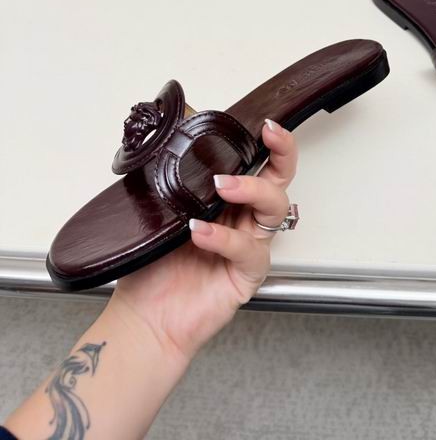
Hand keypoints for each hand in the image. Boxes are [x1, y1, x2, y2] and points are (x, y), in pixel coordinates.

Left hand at [109, 119, 296, 367]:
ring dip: (252, 189)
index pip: (259, 164)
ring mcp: (249, 246)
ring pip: (274, 208)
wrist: (146, 319)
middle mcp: (243, 219)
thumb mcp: (158, 210)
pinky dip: (224, 238)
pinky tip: (200, 232)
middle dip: (282, 153)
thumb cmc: (153, 267)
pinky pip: (248, 250)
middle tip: (267, 137)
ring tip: (221, 186)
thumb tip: (172, 131)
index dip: (272, 143)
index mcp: (226, 200)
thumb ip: (171, 176)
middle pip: (280, 180)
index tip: (266, 125)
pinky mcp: (247, 275)